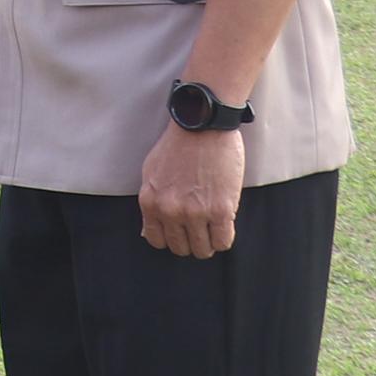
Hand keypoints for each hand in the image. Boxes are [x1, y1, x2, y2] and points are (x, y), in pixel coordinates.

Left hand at [137, 122, 245, 258]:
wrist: (203, 127)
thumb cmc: (178, 145)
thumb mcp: (151, 173)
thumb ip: (152, 202)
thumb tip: (150, 229)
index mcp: (150, 202)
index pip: (157, 240)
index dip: (171, 239)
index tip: (180, 232)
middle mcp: (170, 211)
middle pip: (181, 248)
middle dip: (190, 243)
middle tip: (199, 231)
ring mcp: (196, 212)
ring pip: (203, 249)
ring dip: (208, 244)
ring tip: (212, 230)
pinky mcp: (221, 210)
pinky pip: (223, 241)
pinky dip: (224, 239)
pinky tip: (224, 225)